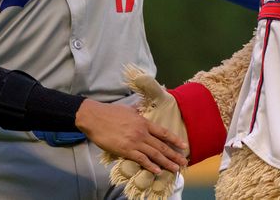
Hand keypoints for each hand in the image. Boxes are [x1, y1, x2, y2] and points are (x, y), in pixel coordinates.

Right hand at [99, 67, 190, 199]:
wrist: (94, 118)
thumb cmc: (110, 112)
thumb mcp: (128, 109)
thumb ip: (138, 112)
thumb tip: (142, 109)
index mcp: (143, 122)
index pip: (163, 132)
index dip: (174, 139)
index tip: (184, 145)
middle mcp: (142, 132)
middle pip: (162, 146)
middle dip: (174, 155)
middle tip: (184, 162)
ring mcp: (134, 142)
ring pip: (154, 154)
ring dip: (166, 162)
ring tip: (175, 169)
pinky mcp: (125, 150)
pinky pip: (141, 160)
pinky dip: (150, 166)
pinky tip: (157, 171)